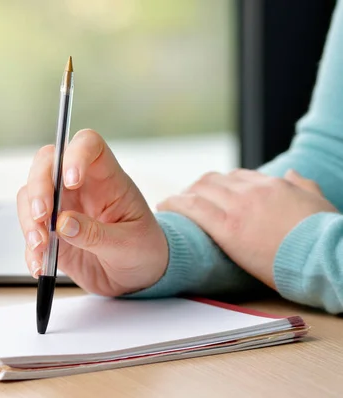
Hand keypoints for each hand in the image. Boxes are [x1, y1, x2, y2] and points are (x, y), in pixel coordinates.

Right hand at [16, 129, 167, 295]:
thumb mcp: (129, 245)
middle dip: (39, 187)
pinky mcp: (50, 231)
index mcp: (107, 179)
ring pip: (30, 194)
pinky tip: (40, 265)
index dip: (75, 154)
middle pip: (48, 163)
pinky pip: (30, 230)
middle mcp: (80, 187)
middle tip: (42, 216)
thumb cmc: (143, 250)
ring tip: (40, 246)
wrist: (138, 276)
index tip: (70, 181)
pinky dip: (30, 249)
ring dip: (28, 219)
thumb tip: (63, 223)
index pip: (88, 145)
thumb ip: (96, 234)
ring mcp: (62, 207)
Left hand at [157, 169, 337, 287]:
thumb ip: (302, 185)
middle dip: (196, 189)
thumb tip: (291, 174)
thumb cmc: (325, 235)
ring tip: (171, 205)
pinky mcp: (229, 229)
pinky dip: (175, 205)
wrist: (327, 256)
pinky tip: (165, 207)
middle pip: (213, 180)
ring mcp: (239, 207)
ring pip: (200, 190)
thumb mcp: (318, 202)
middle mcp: (253, 191)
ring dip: (183, 195)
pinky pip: (194, 209)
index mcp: (273, 185)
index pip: (237, 177)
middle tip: (186, 200)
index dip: (219, 185)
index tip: (210, 194)